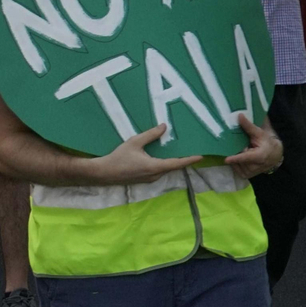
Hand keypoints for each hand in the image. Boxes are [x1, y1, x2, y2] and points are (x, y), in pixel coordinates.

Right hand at [88, 124, 203, 184]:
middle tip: (188, 150)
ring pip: (165, 170)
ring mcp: (150, 179)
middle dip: (181, 160)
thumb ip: (150, 135)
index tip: (200, 157)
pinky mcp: (144, 179)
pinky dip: (163, 165)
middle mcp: (155, 175)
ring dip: (171, 162)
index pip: (177, 163)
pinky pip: (158, 172)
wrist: (105, 172)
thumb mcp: (134, 142)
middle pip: (172, 167)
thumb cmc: (119, 157)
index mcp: (155, 166)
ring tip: (176, 152)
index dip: (189, 160)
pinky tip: (160, 157)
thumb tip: (164, 127)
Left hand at [225, 113, 283, 179]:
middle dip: (236, 152)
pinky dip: (236, 163)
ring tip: (243, 151)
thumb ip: (248, 126)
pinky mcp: (246, 175)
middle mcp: (255, 166)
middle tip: (241, 146)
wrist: (275, 154)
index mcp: (260, 156)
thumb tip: (239, 115)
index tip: (227, 159)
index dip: (236, 159)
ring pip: (236, 164)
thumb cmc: (266, 142)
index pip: (246, 158)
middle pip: (238, 160)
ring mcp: (251, 172)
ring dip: (236, 158)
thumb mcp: (259, 133)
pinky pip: (236, 169)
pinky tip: (240, 157)